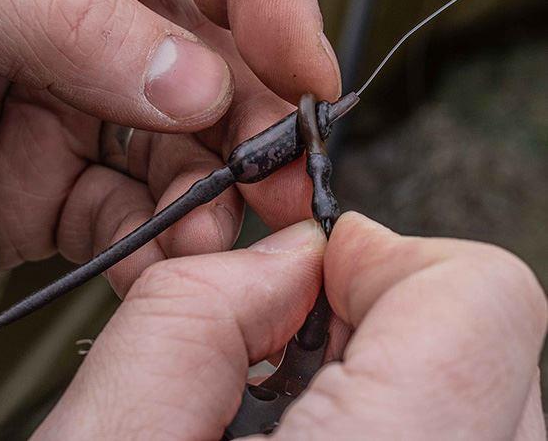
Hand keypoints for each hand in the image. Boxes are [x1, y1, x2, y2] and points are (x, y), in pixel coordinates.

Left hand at [0, 0, 338, 290]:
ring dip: (217, 189)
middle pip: (218, 49)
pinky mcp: (61, 184)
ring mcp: (83, 102)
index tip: (305, 62)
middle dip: (262, 111)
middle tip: (284, 170)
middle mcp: (92, 10)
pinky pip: (133, 212)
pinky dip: (157, 239)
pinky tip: (162, 257)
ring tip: (217, 233)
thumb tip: (191, 80)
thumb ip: (65, 18)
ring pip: (189, 143)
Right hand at [35, 213, 546, 439]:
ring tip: (299, 401)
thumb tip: (277, 261)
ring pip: (490, 383)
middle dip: (384, 306)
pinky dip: (404, 405)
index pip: (479, 294)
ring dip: (394, 361)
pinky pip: (472, 424)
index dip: (380, 256)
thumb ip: (187, 320)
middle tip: (292, 341)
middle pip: (493, 332)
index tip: (306, 270)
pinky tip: (320, 435)